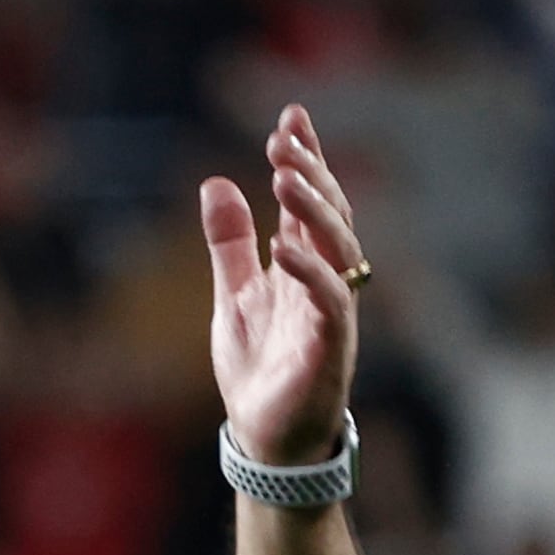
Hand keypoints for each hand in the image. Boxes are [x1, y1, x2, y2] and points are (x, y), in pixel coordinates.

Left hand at [201, 104, 362, 466]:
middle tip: (286, 135)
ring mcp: (332, 314)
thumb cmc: (260, 368)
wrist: (266, 439)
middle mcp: (326, 283)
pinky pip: (328, 301)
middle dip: (313, 172)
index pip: (311, 202)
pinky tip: (283, 241)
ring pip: (337, 248)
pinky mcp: (329, 349)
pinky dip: (309, 270)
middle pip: (330, 215)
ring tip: (286, 172)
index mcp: (304, 268)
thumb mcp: (234, 294)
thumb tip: (217, 183)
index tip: (291, 115)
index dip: (306, 159)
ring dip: (314, 209)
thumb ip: (229, 243)